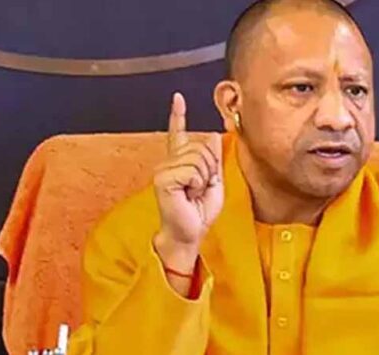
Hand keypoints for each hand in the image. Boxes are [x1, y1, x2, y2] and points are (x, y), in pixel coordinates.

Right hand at [153, 92, 223, 271]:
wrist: (191, 232)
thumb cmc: (200, 212)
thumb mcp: (215, 182)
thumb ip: (214, 159)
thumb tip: (212, 135)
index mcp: (180, 162)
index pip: (178, 134)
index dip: (178, 115)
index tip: (178, 98)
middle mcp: (169, 162)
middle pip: (201, 147)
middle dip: (211, 168)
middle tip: (201, 188)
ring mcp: (164, 169)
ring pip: (198, 158)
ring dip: (204, 178)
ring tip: (194, 192)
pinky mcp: (163, 178)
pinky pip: (191, 170)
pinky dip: (197, 183)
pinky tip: (188, 194)